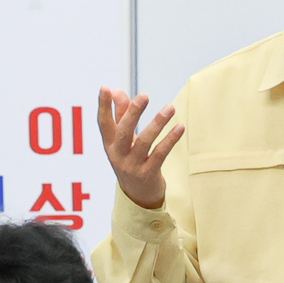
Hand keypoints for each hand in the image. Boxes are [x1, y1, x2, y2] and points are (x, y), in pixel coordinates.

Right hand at [99, 88, 182, 210]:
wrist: (138, 194)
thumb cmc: (130, 159)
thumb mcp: (123, 139)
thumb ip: (121, 114)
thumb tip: (118, 91)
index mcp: (109, 144)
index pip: (103, 123)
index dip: (103, 106)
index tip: (105, 87)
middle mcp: (118, 155)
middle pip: (123, 132)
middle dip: (133, 113)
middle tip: (144, 96)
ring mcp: (133, 166)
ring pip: (144, 142)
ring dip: (158, 123)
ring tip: (170, 108)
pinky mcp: (148, 174)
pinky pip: (160, 154)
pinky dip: (170, 140)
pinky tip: (180, 127)